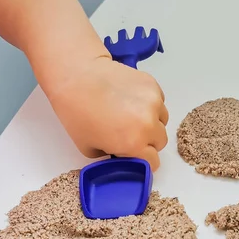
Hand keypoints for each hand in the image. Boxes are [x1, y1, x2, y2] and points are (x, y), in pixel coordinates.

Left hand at [45, 56, 168, 170]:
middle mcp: (148, 125)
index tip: (135, 155)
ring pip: (162, 120)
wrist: (76, 77)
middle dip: (148, 141)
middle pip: (160, 141)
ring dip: (152, 121)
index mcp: (134, 144)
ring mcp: (153, 103)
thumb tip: (122, 155)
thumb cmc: (78, 114)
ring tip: (132, 114)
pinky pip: (159, 102)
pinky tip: (131, 100)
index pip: (153, 162)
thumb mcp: (89, 149)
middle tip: (131, 134)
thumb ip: (112, 157)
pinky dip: (150, 104)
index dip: (143, 160)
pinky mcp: (153, 85)